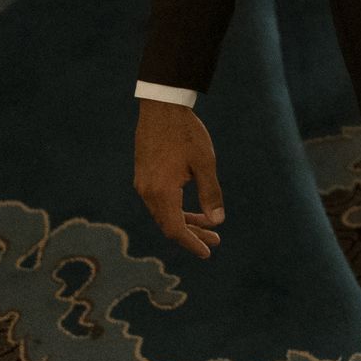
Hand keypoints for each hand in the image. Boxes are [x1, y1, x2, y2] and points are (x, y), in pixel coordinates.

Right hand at [135, 100, 224, 259]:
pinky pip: (158, 202)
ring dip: (185, 222)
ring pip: (163, 214)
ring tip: (208, 226)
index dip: (192, 243)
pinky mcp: (143, 176)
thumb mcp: (205, 163)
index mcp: (162, 192)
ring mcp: (142, 184)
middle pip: (169, 224)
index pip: (176, 229)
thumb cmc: (186, 133)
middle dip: (193, 234)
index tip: (208, 252)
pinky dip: (175, 210)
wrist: (161, 107)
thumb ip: (210, 194)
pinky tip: (191, 209)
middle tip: (216, 240)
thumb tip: (217, 222)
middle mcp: (148, 192)